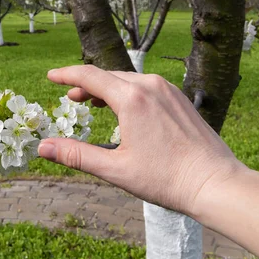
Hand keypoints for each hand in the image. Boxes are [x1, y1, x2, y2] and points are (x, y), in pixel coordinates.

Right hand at [38, 65, 247, 216]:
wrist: (215, 183)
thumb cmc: (166, 179)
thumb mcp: (115, 169)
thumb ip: (76, 155)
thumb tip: (43, 147)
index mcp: (132, 98)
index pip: (90, 76)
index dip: (66, 75)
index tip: (50, 75)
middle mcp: (150, 86)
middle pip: (108, 76)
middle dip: (86, 85)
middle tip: (70, 98)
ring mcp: (168, 90)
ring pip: (128, 80)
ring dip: (107, 88)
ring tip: (94, 102)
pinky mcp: (180, 99)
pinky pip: (146, 87)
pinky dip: (128, 92)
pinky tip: (126, 109)